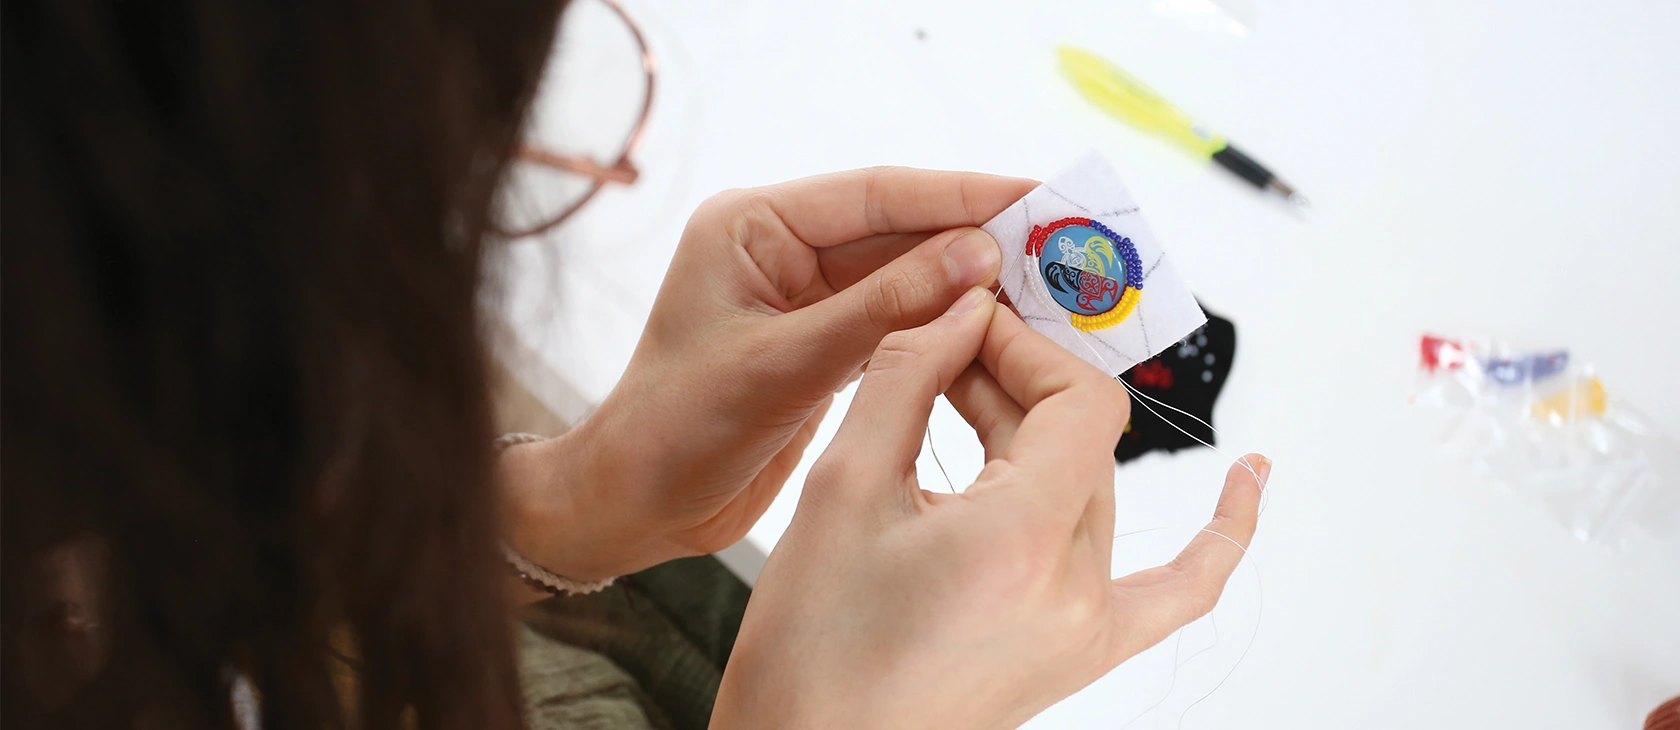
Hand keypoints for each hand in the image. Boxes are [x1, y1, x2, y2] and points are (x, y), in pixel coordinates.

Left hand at [500, 168, 1036, 583]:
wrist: (633, 506)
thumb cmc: (676, 430)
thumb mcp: (784, 366)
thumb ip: (883, 309)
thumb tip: (976, 256)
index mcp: (753, 227)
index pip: (876, 194)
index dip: (962, 195)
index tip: (1037, 199)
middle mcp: (780, 250)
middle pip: (899, 229)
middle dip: (979, 235)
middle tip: (1065, 241)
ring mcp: (802, 297)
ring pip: (905, 276)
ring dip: (971, 283)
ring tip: (1051, 285)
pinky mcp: (820, 343)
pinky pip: (898, 320)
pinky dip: (947, 325)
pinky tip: (1001, 327)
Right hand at [712, 293, 1267, 728]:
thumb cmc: (811, 648)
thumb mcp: (840, 489)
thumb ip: (904, 380)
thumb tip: (955, 312)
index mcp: (1022, 542)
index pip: (1078, 399)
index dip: (1025, 347)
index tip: (966, 326)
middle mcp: (1075, 589)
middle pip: (1080, 439)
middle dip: (1010, 382)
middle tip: (937, 358)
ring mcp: (1089, 627)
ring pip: (1096, 489)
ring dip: (1044, 433)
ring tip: (971, 399)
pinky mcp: (1084, 654)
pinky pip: (1181, 588)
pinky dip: (1220, 533)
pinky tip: (1249, 477)